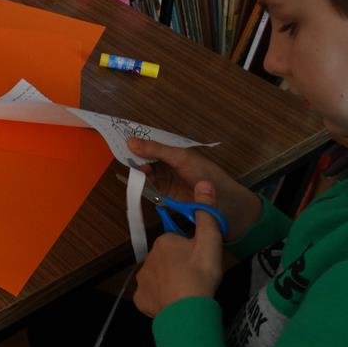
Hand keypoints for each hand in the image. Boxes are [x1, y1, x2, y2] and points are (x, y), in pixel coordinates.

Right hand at [128, 138, 261, 240]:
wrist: (225, 205)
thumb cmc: (206, 175)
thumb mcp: (181, 158)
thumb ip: (157, 150)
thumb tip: (130, 141)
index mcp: (174, 153)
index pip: (151, 146)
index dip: (138, 144)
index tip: (122, 143)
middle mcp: (169, 167)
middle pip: (146, 162)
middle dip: (136, 161)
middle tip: (127, 162)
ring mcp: (167, 183)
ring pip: (145, 177)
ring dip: (139, 176)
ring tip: (135, 175)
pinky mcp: (165, 199)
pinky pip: (149, 192)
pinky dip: (142, 189)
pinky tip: (137, 186)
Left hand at [133, 182, 224, 316]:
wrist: (188, 312)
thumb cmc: (199, 275)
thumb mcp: (209, 242)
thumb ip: (207, 213)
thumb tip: (203, 182)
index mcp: (164, 241)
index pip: (176, 241)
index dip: (189, 250)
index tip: (198, 262)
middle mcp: (148, 257)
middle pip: (166, 258)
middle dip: (178, 264)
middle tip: (194, 277)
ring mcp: (142, 279)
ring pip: (158, 276)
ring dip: (169, 281)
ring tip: (186, 292)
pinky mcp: (140, 298)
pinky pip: (151, 295)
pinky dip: (160, 298)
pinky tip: (172, 302)